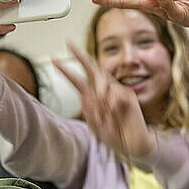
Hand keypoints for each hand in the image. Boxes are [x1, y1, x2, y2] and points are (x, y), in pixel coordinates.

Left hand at [52, 43, 156, 159]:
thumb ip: (89, 111)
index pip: (80, 81)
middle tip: (68, 44)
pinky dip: (112, 107)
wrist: (133, 145)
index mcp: (95, 98)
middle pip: (92, 69)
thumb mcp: (96, 126)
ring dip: (100, 105)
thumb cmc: (114, 135)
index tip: (55, 59)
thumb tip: (87, 94)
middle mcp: (106, 91)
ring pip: (101, 87)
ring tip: (107, 120)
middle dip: (79, 56)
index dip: (68, 71)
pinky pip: (114, 95)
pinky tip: (118, 115)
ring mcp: (118, 91)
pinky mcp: (128, 95)